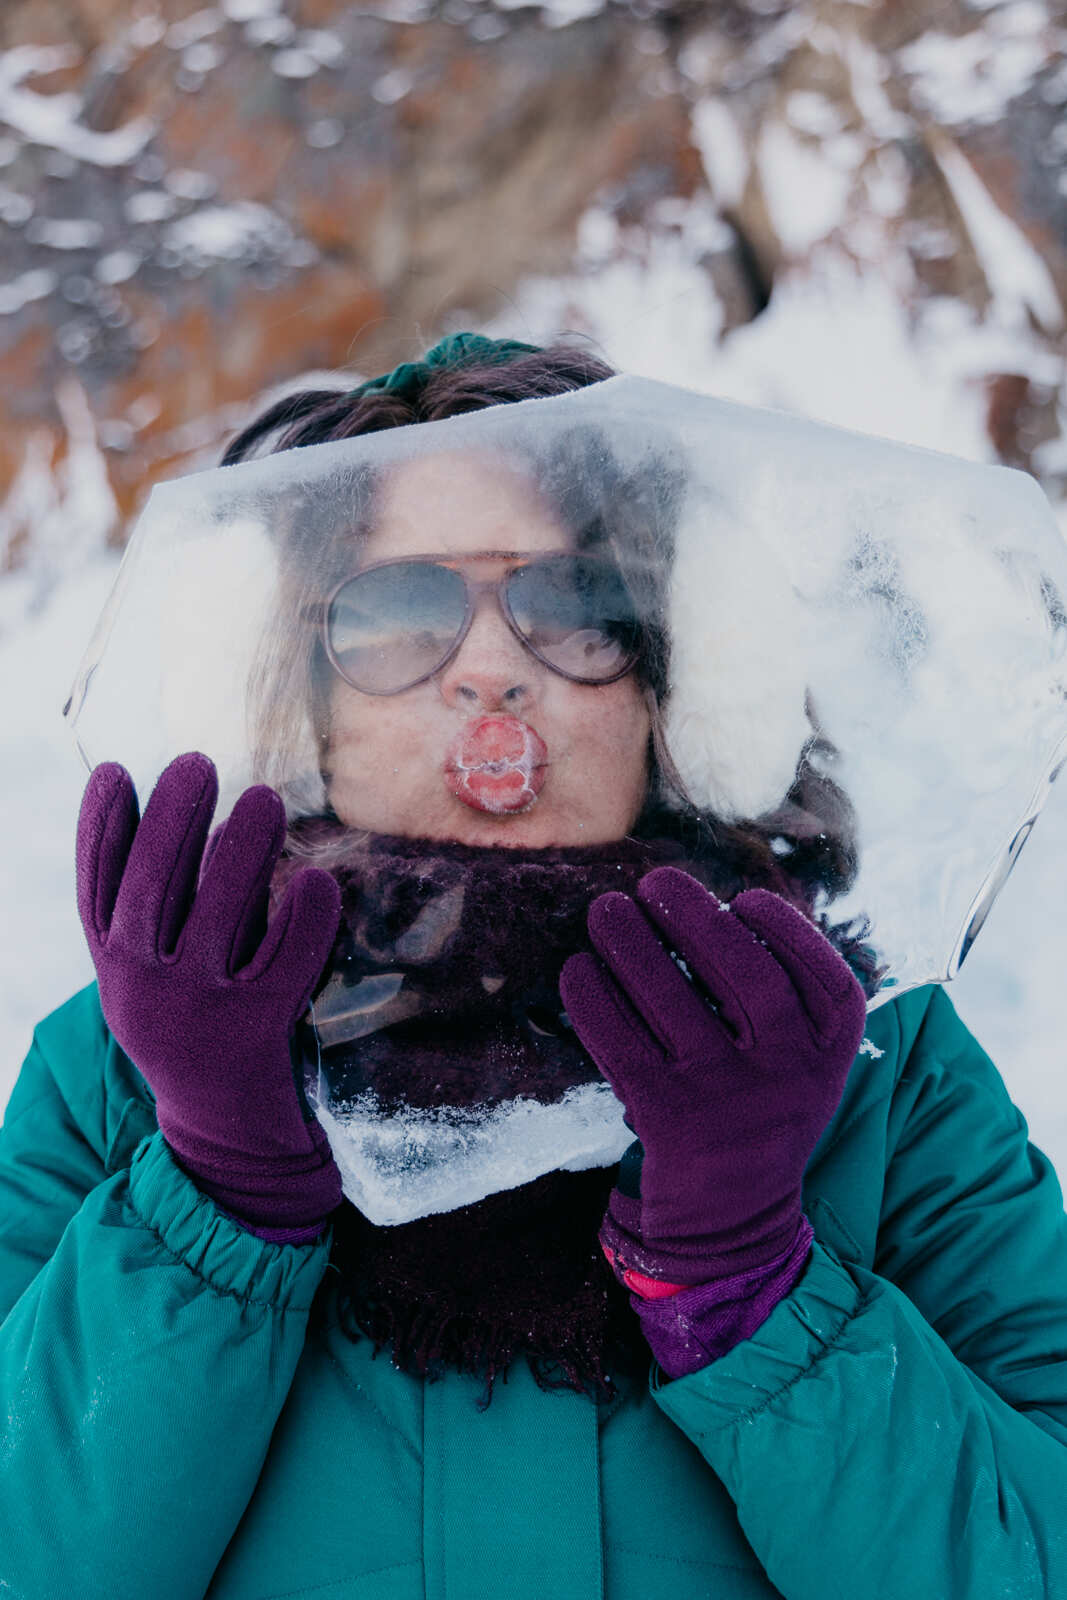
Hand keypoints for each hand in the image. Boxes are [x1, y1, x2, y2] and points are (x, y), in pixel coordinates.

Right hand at [76, 752, 342, 1236]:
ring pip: (216, 918)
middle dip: (171, 822)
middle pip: (151, 892)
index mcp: (115, 972)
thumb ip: (171, 914)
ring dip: (239, 852)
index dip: (100, 830)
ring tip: (262, 797)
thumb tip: (211, 824)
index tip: (117, 774)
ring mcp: (198, 1014)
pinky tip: (317, 880)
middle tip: (197, 764)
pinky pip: (283, 967)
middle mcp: (144, 991)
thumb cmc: (201, 1033)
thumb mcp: (162, 977)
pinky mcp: (255, 1035)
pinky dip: (302, 922)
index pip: (96, 889)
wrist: (228, 1142)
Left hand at [560, 867, 866, 1287]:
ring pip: (673, 1001)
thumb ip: (784, 997)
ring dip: (632, 944)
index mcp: (828, 1056)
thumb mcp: (799, 1063)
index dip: (784, 929)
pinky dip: (594, 1002)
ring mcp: (725, 1099)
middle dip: (695, 916)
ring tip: (606, 911)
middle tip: (654, 881)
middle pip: (745, 975)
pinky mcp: (666, 1121)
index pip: (825, 978)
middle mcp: (786, 1075)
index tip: (743, 898)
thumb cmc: (759, 1112)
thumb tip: (717, 904)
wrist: (732, 1222)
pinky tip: (577, 971)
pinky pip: (622, 1046)